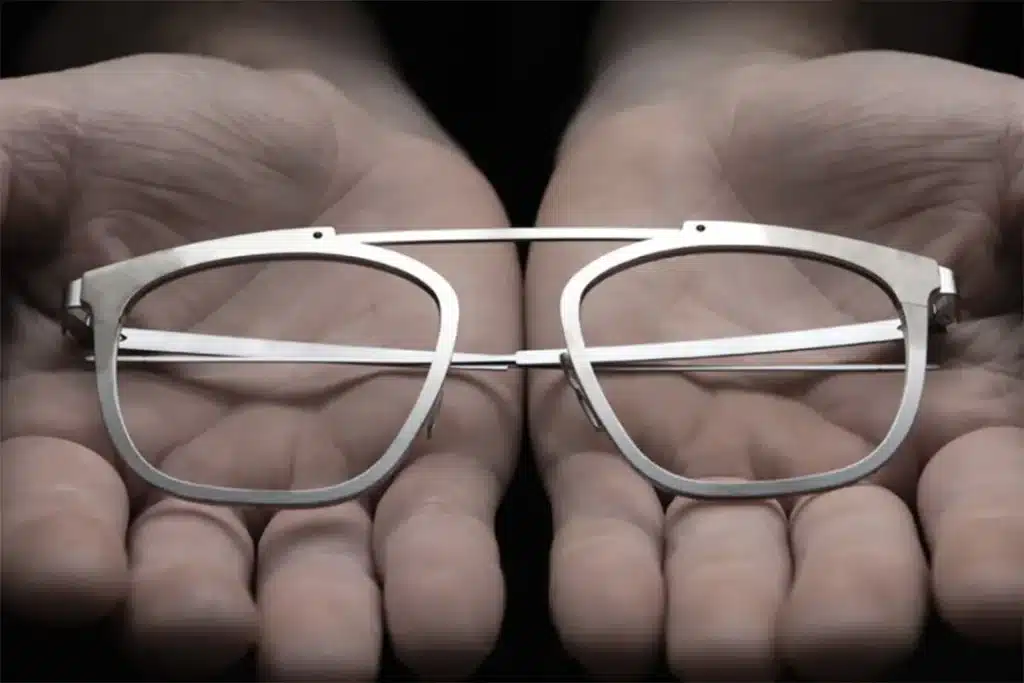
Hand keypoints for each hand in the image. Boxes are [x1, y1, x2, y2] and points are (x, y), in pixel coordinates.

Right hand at [1, 54, 519, 679]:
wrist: (329, 142)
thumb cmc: (173, 141)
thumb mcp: (54, 148)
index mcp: (82, 432)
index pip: (50, 519)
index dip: (53, 550)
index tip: (73, 568)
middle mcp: (198, 487)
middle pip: (184, 587)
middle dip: (188, 616)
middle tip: (202, 624)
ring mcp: (322, 486)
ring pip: (313, 594)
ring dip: (319, 635)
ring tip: (325, 658)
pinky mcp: (434, 465)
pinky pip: (437, 543)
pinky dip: (444, 587)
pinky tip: (446, 626)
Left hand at [527, 51, 1021, 679]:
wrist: (725, 113)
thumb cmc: (883, 141)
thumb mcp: (1004, 163)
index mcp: (954, 429)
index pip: (985, 524)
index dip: (990, 556)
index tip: (984, 583)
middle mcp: (837, 477)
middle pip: (850, 580)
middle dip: (848, 607)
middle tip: (844, 627)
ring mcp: (714, 469)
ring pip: (724, 583)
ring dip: (727, 626)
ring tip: (729, 650)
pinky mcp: (604, 444)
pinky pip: (605, 535)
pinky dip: (608, 587)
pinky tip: (617, 630)